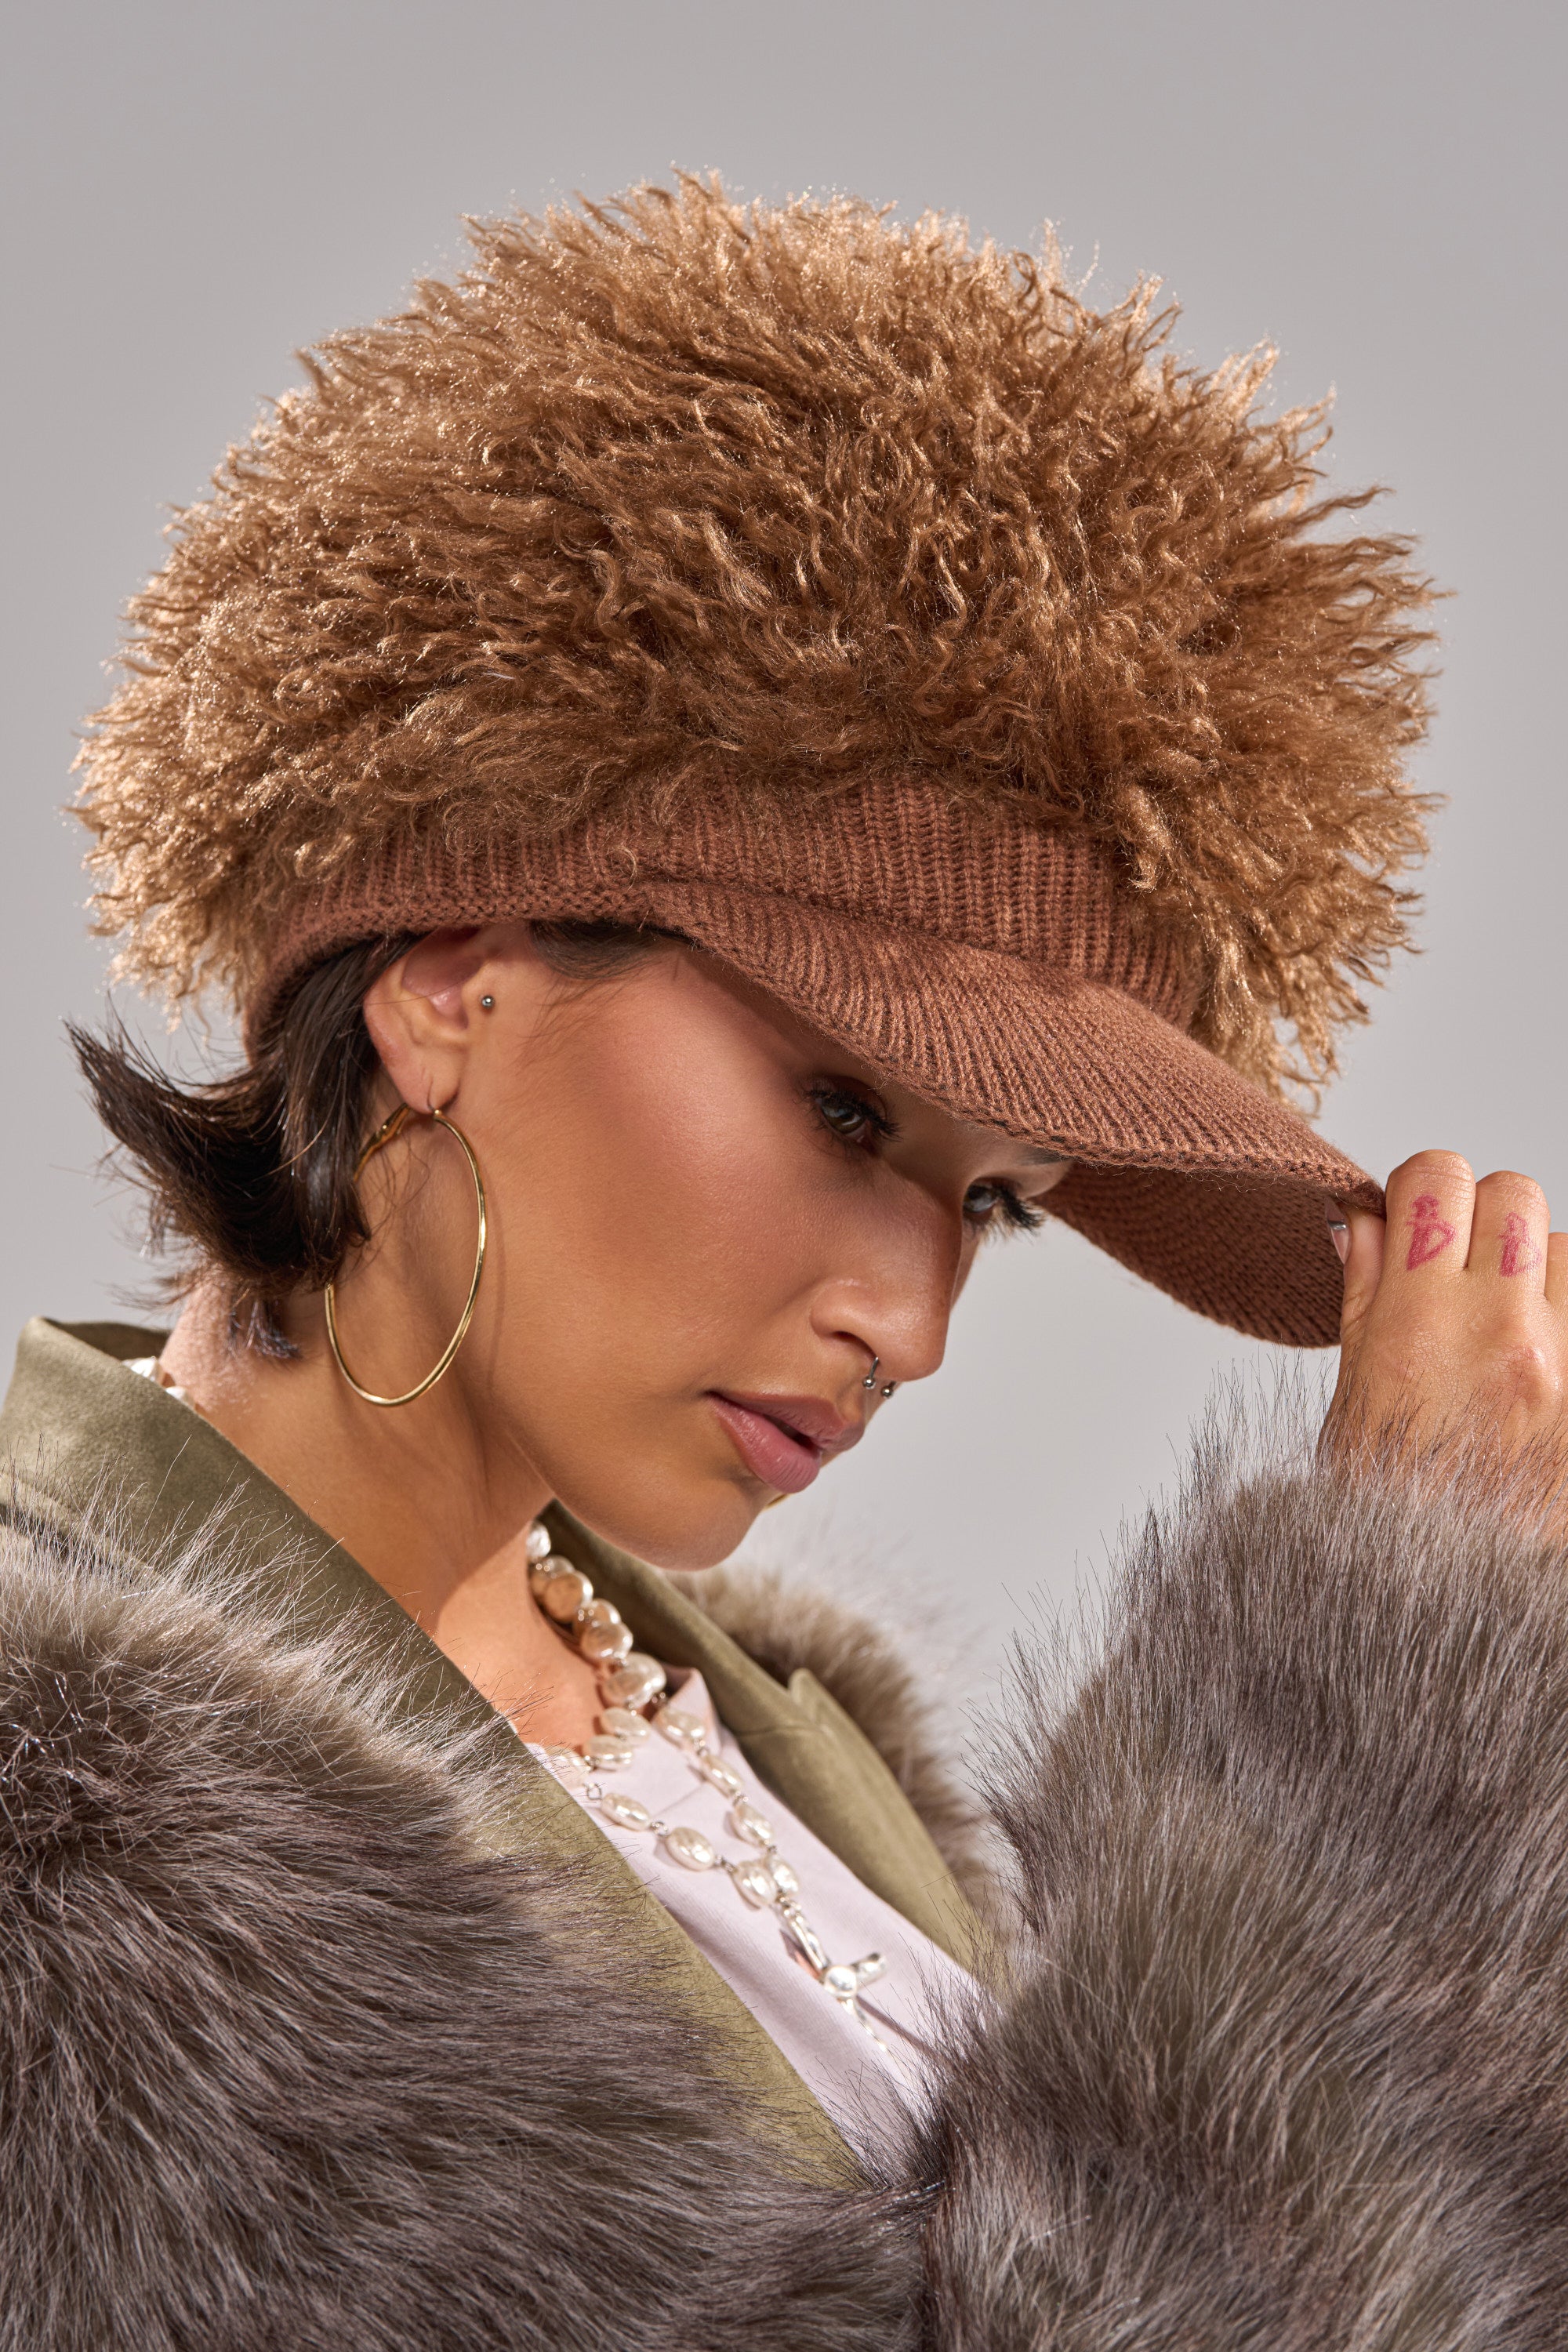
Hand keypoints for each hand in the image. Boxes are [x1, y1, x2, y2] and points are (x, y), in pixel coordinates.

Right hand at [1324, 1151, 1567, 1522]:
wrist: (1445, 1606)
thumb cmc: (1387, 1515)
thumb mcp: (1354, 1395)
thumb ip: (1367, 1291)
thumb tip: (1364, 1216)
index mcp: (1421, 1329)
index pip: (1437, 1178)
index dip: (1421, 1189)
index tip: (1412, 1221)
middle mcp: (1505, 1336)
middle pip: (1514, 1194)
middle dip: (1482, 1216)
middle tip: (1458, 1267)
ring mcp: (1567, 1367)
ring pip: (1567, 1250)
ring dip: (1536, 1274)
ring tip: (1504, 1329)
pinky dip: (1564, 1320)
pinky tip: (1537, 1362)